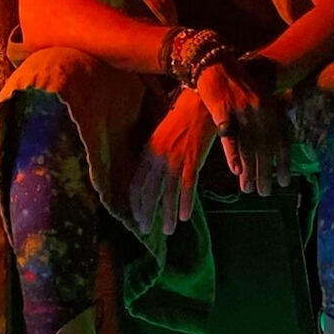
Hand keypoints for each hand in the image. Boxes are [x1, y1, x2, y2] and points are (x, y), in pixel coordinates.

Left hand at [130, 90, 216, 236]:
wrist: (198, 103)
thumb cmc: (181, 118)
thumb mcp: (160, 136)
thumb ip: (154, 155)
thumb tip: (152, 174)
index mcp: (148, 152)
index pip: (136, 183)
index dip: (136, 202)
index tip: (136, 216)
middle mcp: (158, 158)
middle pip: (149, 192)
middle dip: (147, 213)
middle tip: (146, 229)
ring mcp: (175, 160)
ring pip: (168, 193)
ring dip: (168, 214)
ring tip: (168, 230)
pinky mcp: (192, 160)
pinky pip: (187, 186)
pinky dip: (186, 203)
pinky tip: (185, 216)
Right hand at [194, 59, 291, 196]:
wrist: (215, 62)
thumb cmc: (237, 81)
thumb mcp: (259, 95)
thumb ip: (271, 111)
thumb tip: (284, 128)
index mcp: (270, 107)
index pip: (281, 140)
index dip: (283, 162)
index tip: (284, 182)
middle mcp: (259, 109)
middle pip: (265, 148)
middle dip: (266, 173)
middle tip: (265, 193)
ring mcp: (241, 109)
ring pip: (249, 147)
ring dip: (251, 171)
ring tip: (250, 190)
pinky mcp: (222, 110)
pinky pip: (230, 137)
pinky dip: (233, 155)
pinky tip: (236, 171)